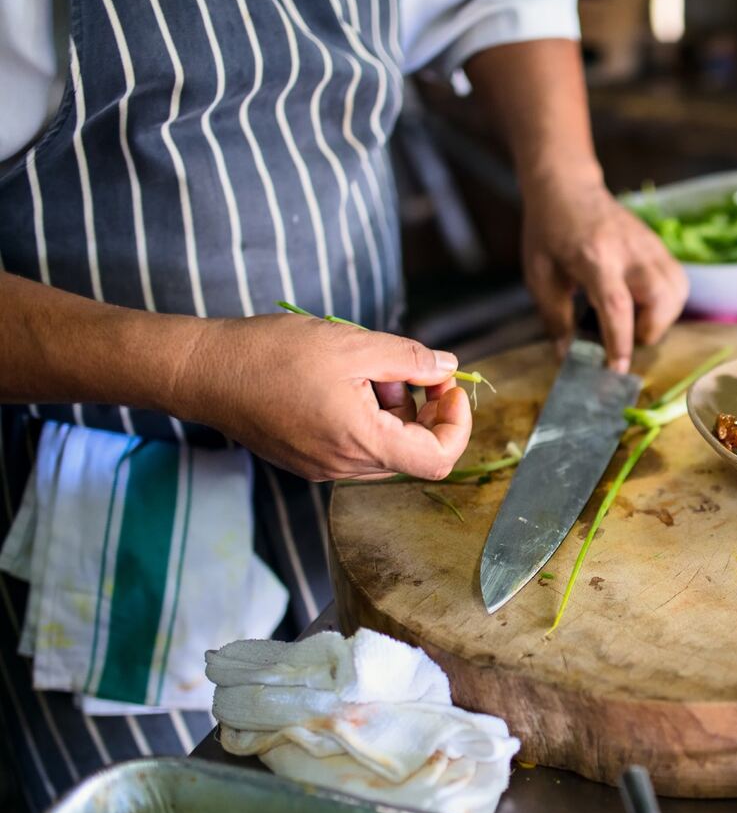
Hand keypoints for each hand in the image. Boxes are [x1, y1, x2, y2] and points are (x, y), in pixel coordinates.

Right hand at [173, 314, 472, 481]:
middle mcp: (344, 467)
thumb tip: (448, 368)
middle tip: (409, 367)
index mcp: (361, 443)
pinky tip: (344, 382)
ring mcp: (323, 468)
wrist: (204, 371)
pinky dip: (367, 417)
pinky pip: (357, 446)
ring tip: (368, 370)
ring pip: (385, 447)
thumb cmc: (272, 354)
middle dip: (425, 409)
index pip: (438, 459)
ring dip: (394, 410)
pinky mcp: (307, 460)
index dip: (457, 424)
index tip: (449, 387)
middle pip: (414, 452)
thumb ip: (409, 359)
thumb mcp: (353, 345)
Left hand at [522, 172, 687, 371]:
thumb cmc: (549, 234)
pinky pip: (678, 281)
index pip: (617, 306)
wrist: (568, 188)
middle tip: (626, 335)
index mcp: (595, 257)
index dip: (620, 342)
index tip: (616, 370)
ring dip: (662, 317)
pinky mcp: (660, 246)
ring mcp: (650, 246)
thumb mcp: (540, 277)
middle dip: (649, 329)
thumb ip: (555, 319)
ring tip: (636, 320)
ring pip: (677, 291)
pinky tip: (645, 304)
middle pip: (661, 297)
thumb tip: (568, 358)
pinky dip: (668, 302)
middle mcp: (630, 251)